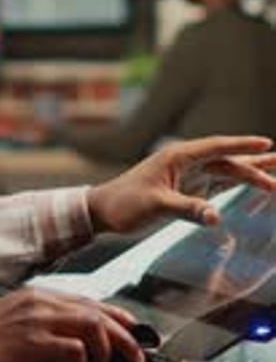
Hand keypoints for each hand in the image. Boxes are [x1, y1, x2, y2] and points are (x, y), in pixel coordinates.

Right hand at [0, 287, 143, 361]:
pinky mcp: (30, 343)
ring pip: (91, 325)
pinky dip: (82, 361)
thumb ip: (41, 321)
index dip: (116, 316)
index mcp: (35, 295)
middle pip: (96, 311)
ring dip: (107, 348)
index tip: (132, 330)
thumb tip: (76, 339)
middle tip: (136, 354)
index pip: (88, 301)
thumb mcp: (12, 320)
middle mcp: (38, 302)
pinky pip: (72, 349)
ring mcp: (35, 320)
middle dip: (124, 334)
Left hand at [87, 135, 275, 233]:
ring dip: (250, 173)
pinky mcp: (187, 189)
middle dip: (255, 162)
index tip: (267, 143)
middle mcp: (186, 162)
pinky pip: (217, 184)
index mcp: (178, 156)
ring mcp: (188, 175)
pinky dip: (237, 183)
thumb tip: (216, 217)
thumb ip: (187, 209)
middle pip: (228, 159)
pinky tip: (252, 183)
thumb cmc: (125, 204)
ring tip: (275, 174)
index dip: (242, 145)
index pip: (217, 147)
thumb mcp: (156, 206)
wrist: (104, 210)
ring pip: (226, 171)